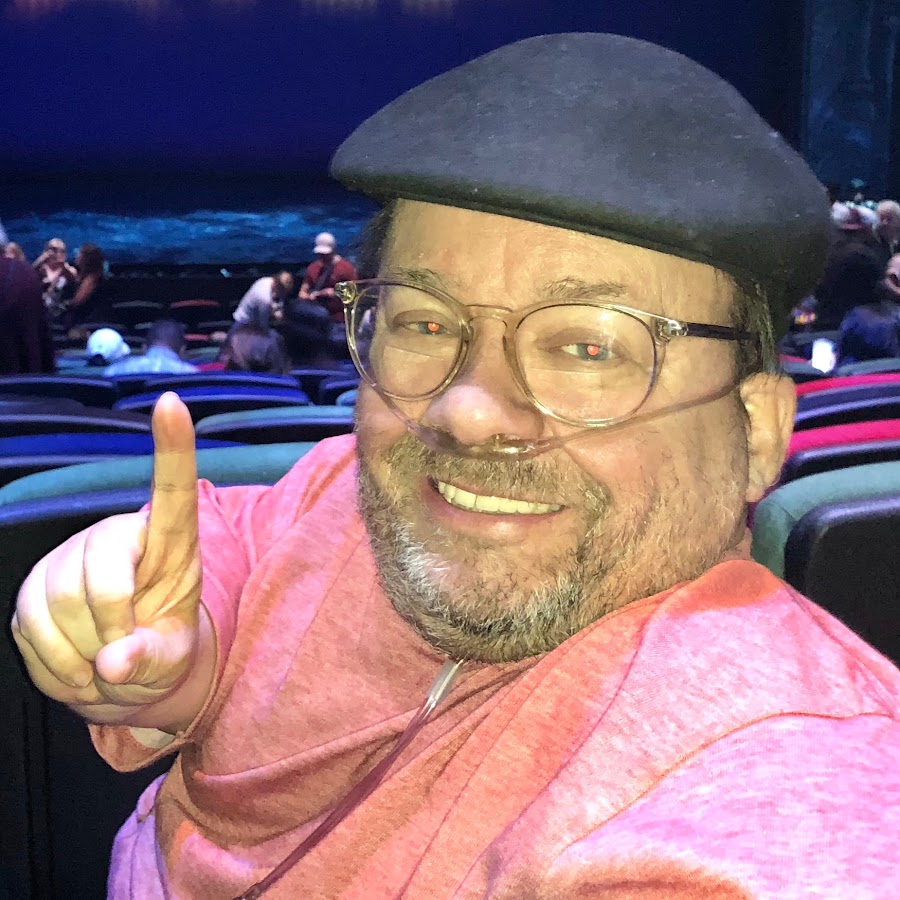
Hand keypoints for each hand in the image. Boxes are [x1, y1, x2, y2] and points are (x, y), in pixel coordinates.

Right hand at [11, 393, 202, 720]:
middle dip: (109, 628)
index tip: (172, 404)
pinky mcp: (34, 584)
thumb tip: (114, 662)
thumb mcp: (174, 662)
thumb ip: (152, 658)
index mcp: (170, 545)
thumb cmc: (160, 653)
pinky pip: (27, 624)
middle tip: (123, 653)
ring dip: (80, 650)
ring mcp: (70, 557)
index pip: (172, 491)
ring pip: (56, 600)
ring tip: (102, 661)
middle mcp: (117, 538)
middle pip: (98, 575)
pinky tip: (75, 667)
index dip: (172, 449)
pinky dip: (52, 661)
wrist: (119, 677)